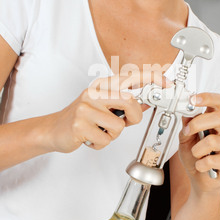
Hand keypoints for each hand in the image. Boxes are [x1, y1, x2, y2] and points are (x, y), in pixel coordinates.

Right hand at [44, 70, 171, 152]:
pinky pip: (105, 139)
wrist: (53, 129)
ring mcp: (85, 107)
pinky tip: (90, 138)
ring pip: (118, 126)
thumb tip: (147, 101)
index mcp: (102, 86)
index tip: (167, 83)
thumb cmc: (82, 118)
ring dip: (113, 135)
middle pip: (129, 101)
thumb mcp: (103, 105)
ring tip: (99, 130)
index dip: (152, 77)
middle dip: (134, 117)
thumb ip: (124, 103)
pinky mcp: (79, 124)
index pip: (131, 75)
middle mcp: (94, 93)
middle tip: (124, 122)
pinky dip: (101, 143)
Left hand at [178, 92, 219, 191]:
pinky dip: (201, 164)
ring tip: (196, 155)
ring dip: (197, 150)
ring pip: (213, 141)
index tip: (193, 99)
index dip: (207, 98)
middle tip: (187, 132)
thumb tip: (186, 112)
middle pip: (218, 118)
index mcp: (214, 121)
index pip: (217, 103)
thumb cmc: (195, 158)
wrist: (199, 179)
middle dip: (198, 124)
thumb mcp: (184, 139)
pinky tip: (202, 166)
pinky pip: (213, 160)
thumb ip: (186, 126)